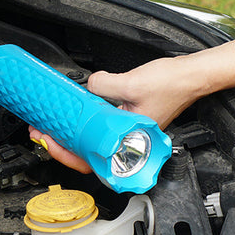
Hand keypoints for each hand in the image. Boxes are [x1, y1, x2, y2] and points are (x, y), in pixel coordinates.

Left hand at [29, 52, 219, 172]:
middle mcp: (131, 144)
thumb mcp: (130, 82)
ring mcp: (130, 135)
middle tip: (41, 133)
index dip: (66, 153)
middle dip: (62, 146)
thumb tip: (86, 87)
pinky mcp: (130, 123)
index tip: (49, 141)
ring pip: (95, 144)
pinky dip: (86, 127)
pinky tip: (74, 118)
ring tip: (51, 127)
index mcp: (132, 142)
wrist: (193, 74)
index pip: (92, 160)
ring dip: (72, 136)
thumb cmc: (173, 84)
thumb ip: (101, 85)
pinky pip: (103, 131)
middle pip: (90, 156)